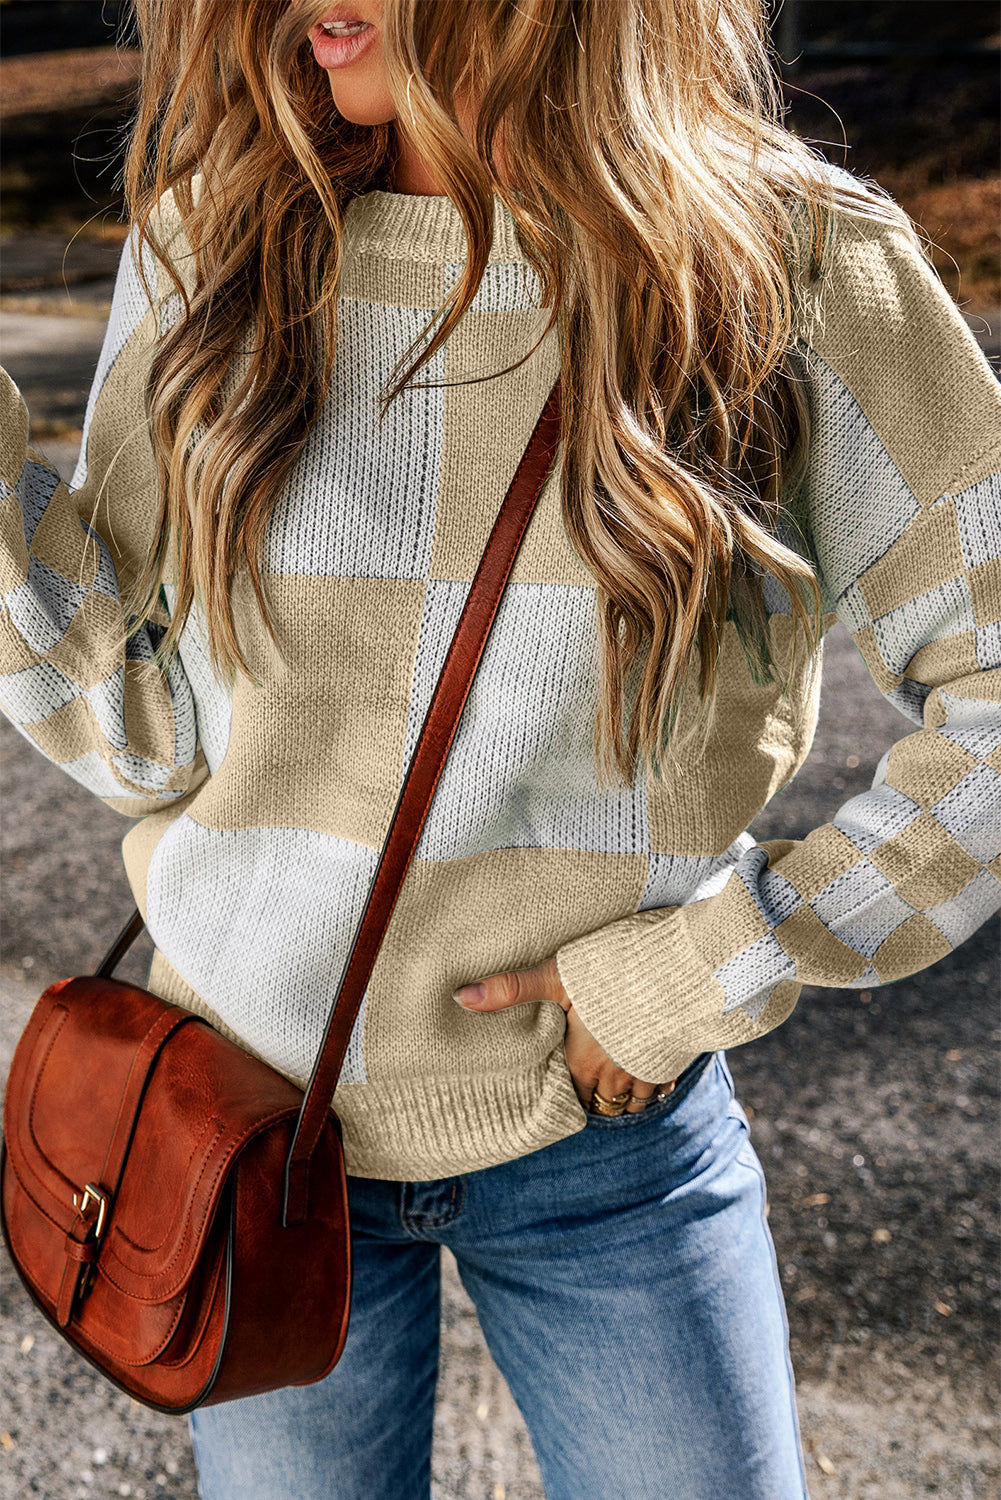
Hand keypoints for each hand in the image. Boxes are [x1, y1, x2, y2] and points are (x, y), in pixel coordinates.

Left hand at [453, 956, 674, 1112]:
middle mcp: (613, 1073)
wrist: (676, 966)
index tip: (560, 1089)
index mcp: (582, 1060)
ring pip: (634, 1101)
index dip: (565, 1092)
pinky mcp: (674, 1058)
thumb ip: (511, 988)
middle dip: (594, 1098)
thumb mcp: (555, 974)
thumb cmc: (612, 970)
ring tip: (617, 1088)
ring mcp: (646, 1069)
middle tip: (586, 1092)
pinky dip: (655, 1086)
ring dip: (625, 1097)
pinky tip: (652, 1076)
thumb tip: (460, 997)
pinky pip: (662, 1087)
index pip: (570, 1094)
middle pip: (601, 1102)